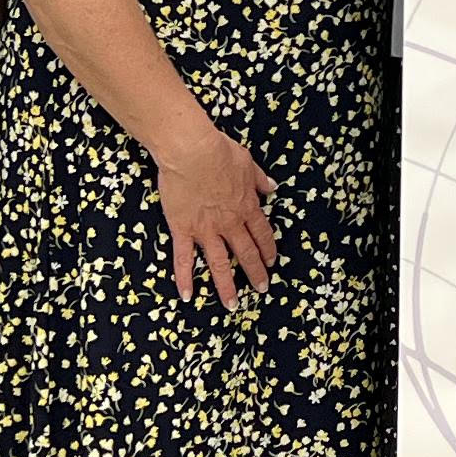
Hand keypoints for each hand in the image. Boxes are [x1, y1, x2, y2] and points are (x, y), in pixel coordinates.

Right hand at [158, 123, 278, 308]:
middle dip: (255, 273)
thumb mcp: (248, 162)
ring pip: (220, 263)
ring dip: (226, 286)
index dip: (268, 249)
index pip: (262, 234)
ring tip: (232, 305)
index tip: (272, 262)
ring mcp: (206, 230)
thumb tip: (272, 187)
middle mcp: (230, 223)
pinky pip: (184, 259)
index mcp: (247, 206)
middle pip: (246, 253)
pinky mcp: (183, 230)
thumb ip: (259, 179)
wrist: (192, 152)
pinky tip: (188, 296)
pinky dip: (186, 279)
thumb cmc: (219, 152)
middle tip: (262, 289)